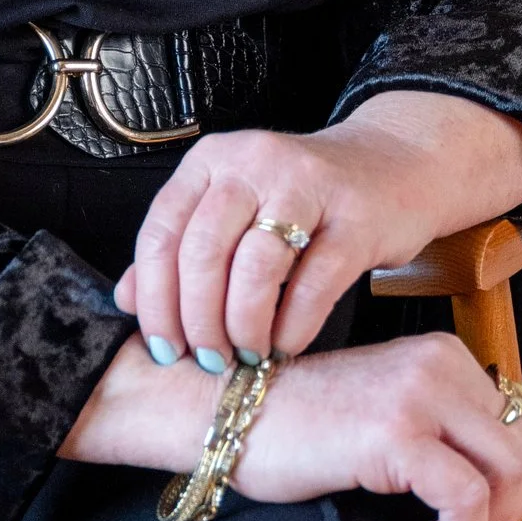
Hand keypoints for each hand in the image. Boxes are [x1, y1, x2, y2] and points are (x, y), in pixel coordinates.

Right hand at [61, 329, 521, 520]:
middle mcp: (438, 363)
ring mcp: (419, 394)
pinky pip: (467, 494)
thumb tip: (500, 486)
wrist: (226, 415)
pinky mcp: (397, 432)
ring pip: (508, 471)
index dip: (507, 485)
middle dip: (507, 510)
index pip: (517, 424)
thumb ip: (436, 427)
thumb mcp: (382, 410)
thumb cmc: (296, 425)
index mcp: (440, 355)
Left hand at [115, 94, 521, 372]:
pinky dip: (293, 325)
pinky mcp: (356, 216)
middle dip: (198, 320)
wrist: (394, 166)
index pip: (161, 232)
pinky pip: (314, 282)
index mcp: (211, 161)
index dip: (155, 299)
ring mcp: (308, 185)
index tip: (162, 347)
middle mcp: (254, 162)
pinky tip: (286, 346)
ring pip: (256, 266)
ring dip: (244, 325)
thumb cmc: (302, 200)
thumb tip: (126, 299)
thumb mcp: (234, 212)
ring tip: (247, 355)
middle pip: (203, 251)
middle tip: (207, 359)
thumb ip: (180, 250)